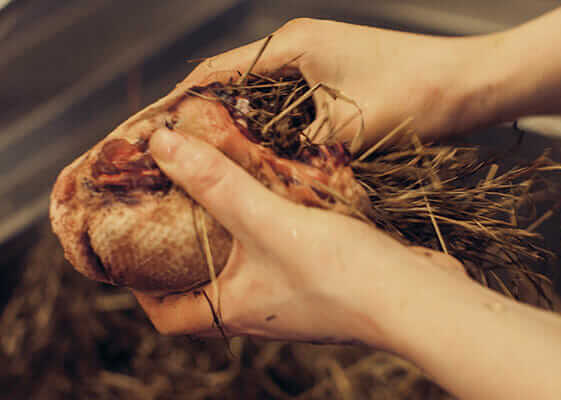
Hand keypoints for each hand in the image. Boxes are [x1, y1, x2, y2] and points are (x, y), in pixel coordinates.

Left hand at [133, 128, 464, 343]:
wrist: (418, 297)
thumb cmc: (340, 275)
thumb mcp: (268, 223)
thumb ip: (218, 183)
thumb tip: (164, 146)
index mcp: (236, 309)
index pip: (168, 316)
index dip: (140, 291)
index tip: (131, 254)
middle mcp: (262, 309)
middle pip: (205, 285)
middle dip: (184, 250)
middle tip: (173, 208)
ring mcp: (294, 297)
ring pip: (247, 265)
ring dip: (231, 232)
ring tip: (221, 191)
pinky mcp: (324, 279)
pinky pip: (283, 252)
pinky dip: (272, 225)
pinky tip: (279, 193)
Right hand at [182, 19, 489, 150]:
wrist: (467, 84)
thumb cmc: (413, 96)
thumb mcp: (344, 130)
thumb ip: (292, 150)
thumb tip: (257, 172)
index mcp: (292, 45)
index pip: (216, 72)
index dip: (181, 100)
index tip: (153, 125)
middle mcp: (299, 46)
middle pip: (234, 80)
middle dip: (205, 114)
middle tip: (181, 151)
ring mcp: (318, 59)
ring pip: (261, 93)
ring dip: (239, 122)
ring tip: (214, 158)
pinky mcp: (334, 75)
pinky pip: (288, 101)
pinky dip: (271, 123)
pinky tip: (264, 152)